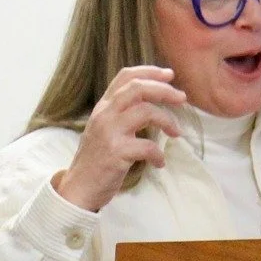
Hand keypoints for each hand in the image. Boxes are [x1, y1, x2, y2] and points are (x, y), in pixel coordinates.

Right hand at [55, 66, 186, 212]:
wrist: (78, 189)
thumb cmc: (95, 162)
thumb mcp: (103, 130)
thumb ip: (120, 114)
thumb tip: (149, 104)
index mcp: (103, 107)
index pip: (125, 77)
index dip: (150, 72)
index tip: (169, 75)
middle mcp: (105, 115)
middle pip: (138, 88)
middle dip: (164, 90)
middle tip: (182, 99)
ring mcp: (110, 133)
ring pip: (146, 112)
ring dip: (167, 120)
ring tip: (176, 133)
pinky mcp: (116, 153)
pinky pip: (147, 147)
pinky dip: (158, 154)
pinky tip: (159, 163)